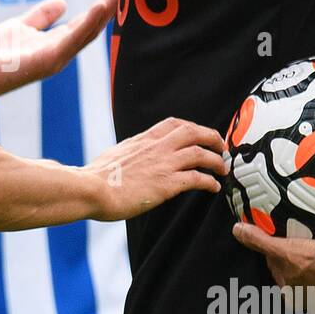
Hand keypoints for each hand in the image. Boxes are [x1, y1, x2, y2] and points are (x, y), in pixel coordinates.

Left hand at [0, 0, 116, 109]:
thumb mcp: (20, 27)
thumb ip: (41, 16)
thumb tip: (63, 1)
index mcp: (56, 44)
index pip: (84, 22)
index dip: (101, 5)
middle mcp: (60, 53)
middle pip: (90, 28)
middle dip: (109, 8)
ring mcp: (54, 59)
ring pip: (85, 34)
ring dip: (102, 15)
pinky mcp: (45, 62)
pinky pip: (70, 40)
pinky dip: (86, 24)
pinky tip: (97, 8)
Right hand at [89, 118, 227, 220]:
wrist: (91, 189)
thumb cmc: (96, 177)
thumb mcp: (114, 154)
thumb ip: (129, 152)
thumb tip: (130, 154)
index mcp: (143, 139)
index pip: (174, 124)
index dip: (192, 127)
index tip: (200, 135)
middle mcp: (156, 147)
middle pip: (193, 132)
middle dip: (212, 138)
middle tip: (221, 147)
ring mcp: (163, 164)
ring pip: (200, 153)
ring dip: (216, 160)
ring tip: (223, 169)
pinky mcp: (166, 184)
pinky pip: (197, 178)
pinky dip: (209, 181)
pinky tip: (213, 187)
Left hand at [231, 225, 314, 313]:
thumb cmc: (310, 262)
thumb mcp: (279, 249)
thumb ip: (257, 241)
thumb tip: (236, 230)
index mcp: (296, 300)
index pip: (285, 282)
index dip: (284, 267)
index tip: (288, 253)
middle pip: (310, 286)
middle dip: (310, 274)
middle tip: (312, 254)